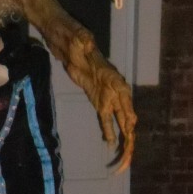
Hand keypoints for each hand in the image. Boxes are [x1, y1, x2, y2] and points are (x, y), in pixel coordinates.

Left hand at [9, 0, 135, 172]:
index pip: (123, 100)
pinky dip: (108, 129)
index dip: (127, 118)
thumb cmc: (69, 34)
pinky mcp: (95, 95)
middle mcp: (112, 86)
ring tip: (122, 158)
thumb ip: (81, 42)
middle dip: (128, 136)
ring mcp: (105, 92)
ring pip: (118, 118)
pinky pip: (105, 115)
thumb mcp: (75, 36)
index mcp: (110, 75)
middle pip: (126, 114)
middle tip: (126, 158)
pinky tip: (109, 143)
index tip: (130, 134)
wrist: (62, 35)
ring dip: (122, 137)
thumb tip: (85, 42)